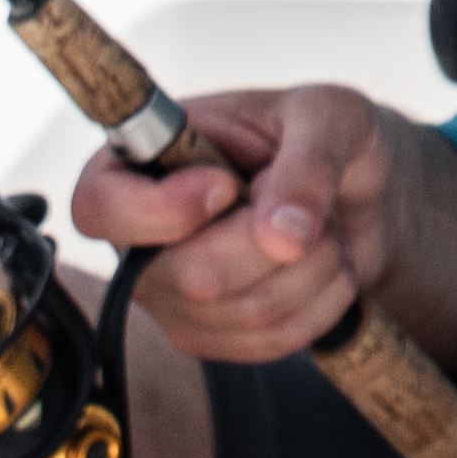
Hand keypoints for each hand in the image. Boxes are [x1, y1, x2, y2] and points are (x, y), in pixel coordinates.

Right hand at [75, 80, 456, 381]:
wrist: (356, 194)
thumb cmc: (326, 137)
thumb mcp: (328, 115)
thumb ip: (308, 162)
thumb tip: (282, 235)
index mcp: (142, 161)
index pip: (100, 205)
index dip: (159, 211)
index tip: (227, 188)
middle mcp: (141, 236)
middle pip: (188, 274)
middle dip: (272, 243)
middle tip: (310, 203)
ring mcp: (170, 295)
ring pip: (238, 312)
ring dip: (310, 269)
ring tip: (325, 229)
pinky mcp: (208, 335)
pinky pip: (266, 342)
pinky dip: (320, 305)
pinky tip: (326, 266)